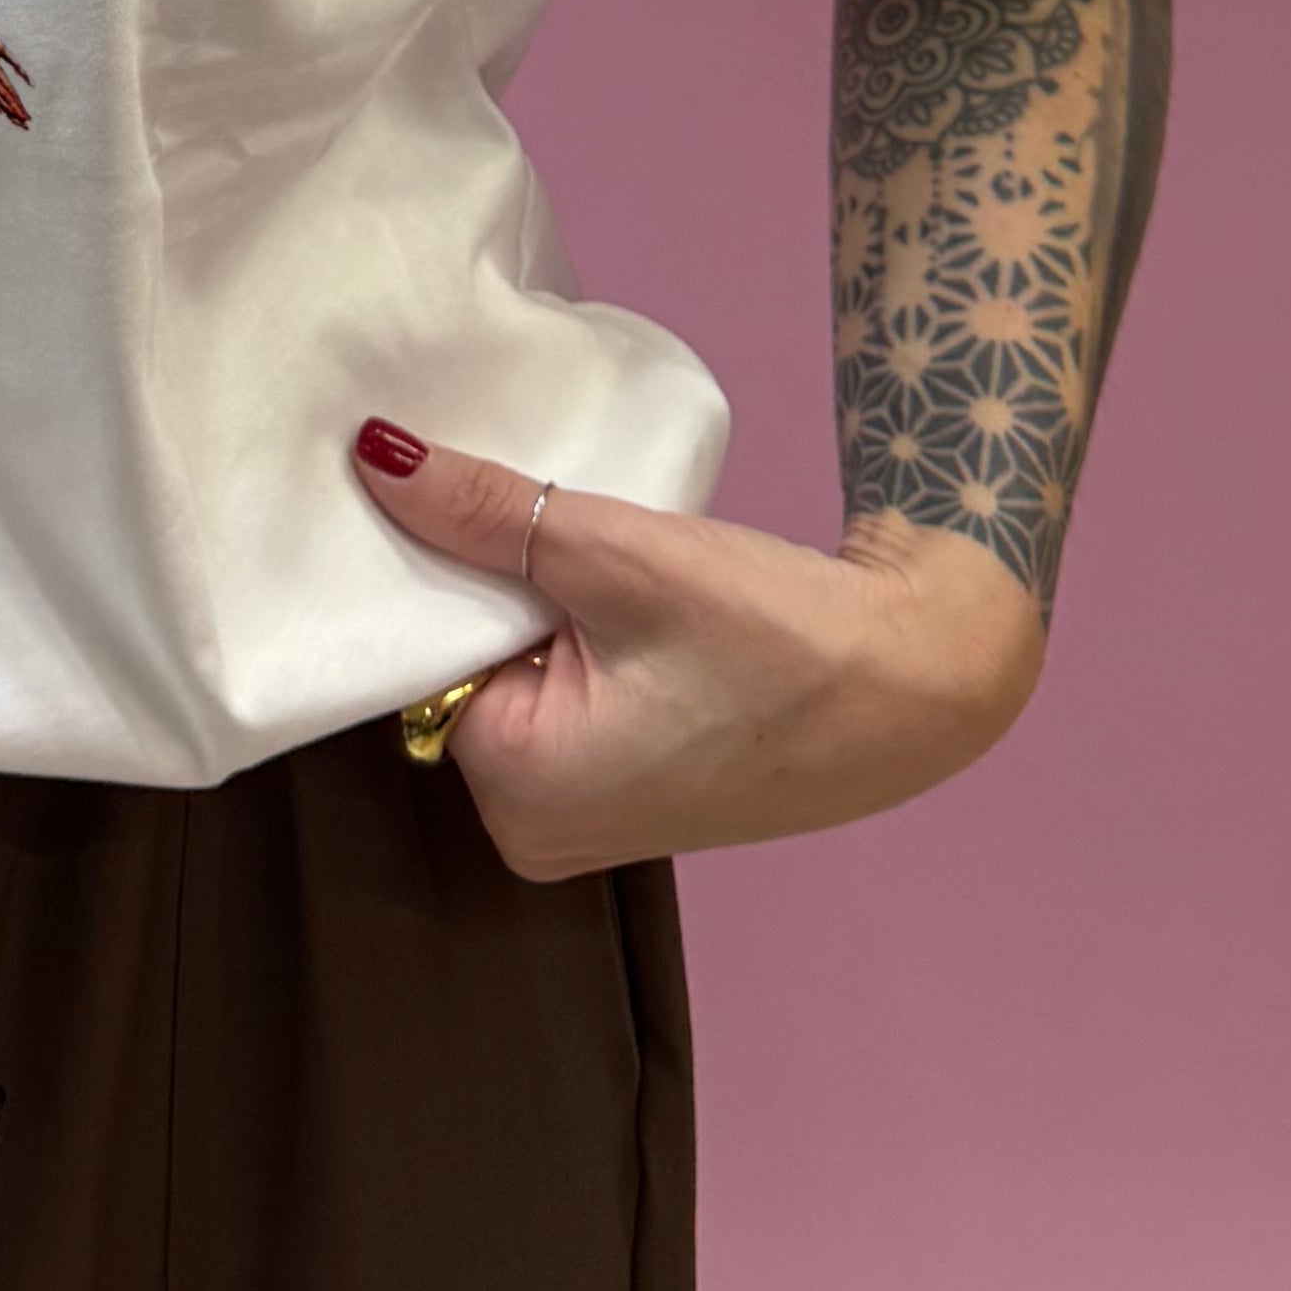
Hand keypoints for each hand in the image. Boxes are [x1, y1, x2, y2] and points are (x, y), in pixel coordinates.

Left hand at [353, 423, 1044, 880]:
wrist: (916, 679)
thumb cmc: (773, 633)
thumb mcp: (615, 554)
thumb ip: (483, 511)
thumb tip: (373, 456)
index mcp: (513, 796)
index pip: (415, 658)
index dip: (425, 567)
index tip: (430, 485)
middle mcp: (529, 834)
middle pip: (456, 672)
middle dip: (474, 587)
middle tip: (495, 489)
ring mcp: (580, 822)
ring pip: (508, 679)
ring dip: (524, 606)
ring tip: (545, 526)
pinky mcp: (623, 794)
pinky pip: (554, 702)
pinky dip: (564, 638)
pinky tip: (588, 582)